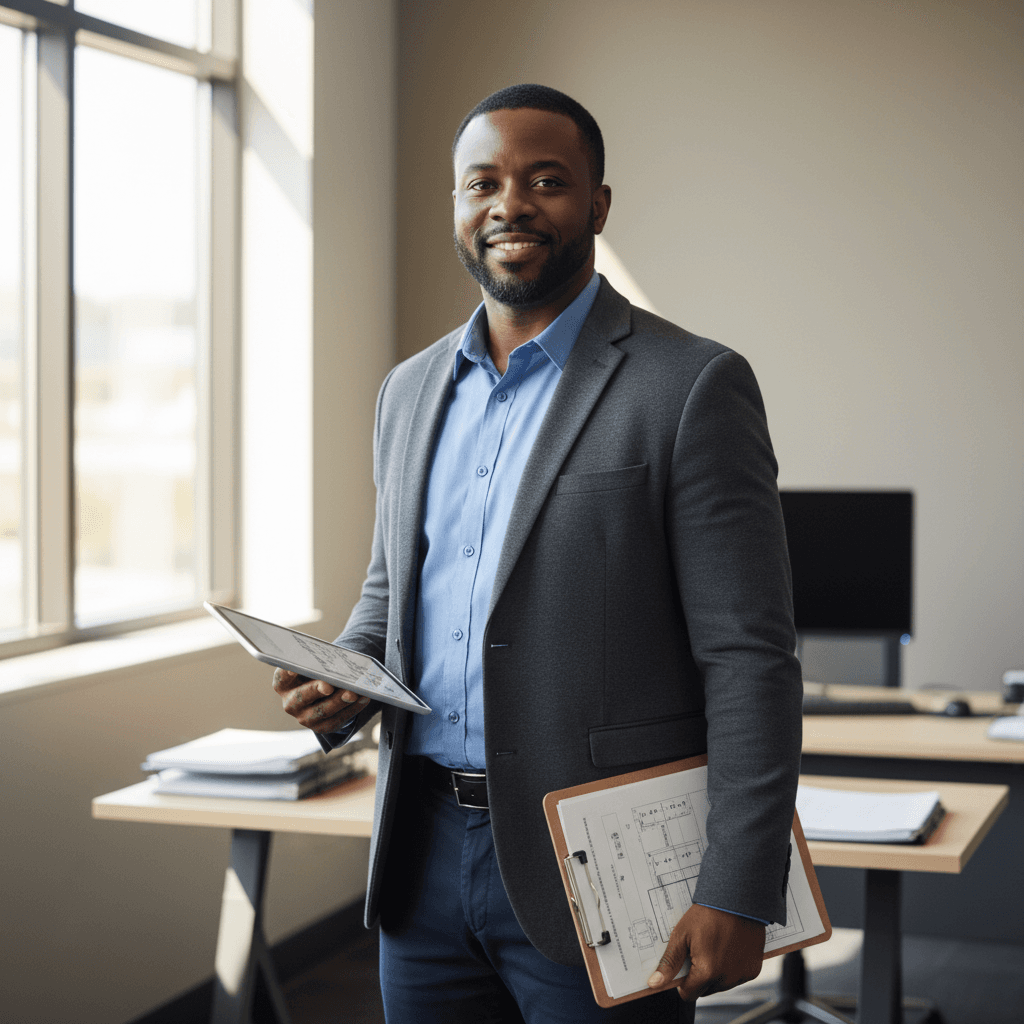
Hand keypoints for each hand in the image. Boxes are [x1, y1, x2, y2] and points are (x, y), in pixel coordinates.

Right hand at [271, 668, 370, 732]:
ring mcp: (304, 717)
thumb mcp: (314, 666)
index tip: (294, 669)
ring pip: (322, 711)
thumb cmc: (318, 673)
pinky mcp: (320, 727)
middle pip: (301, 697)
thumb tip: (337, 661)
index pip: (282, 677)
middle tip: (329, 686)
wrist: (324, 694)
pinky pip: (336, 720)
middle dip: (316, 690)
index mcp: (284, 683)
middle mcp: (290, 703)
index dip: (287, 673)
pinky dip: (352, 709)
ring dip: (339, 701)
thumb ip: (319, 663)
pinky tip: (363, 699)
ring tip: (353, 693)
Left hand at [647, 903, 763, 1000]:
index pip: (689, 994)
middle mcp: (726, 978)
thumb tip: (655, 983)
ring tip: (714, 947)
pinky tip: (728, 948)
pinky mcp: (753, 970)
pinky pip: (737, 977)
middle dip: (699, 976)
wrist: (737, 898)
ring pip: (721, 985)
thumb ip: (669, 962)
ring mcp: (742, 975)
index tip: (683, 967)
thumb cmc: (709, 913)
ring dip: (716, 973)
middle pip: (705, 990)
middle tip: (698, 951)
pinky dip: (731, 968)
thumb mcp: (682, 934)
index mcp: (707, 972)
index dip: (682, 982)